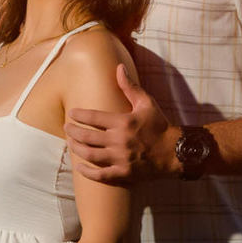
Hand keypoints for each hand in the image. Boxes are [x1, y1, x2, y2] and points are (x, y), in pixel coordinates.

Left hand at [65, 65, 174, 182]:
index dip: (79, 115)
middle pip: (87, 137)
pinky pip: (100, 175)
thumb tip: (119, 67)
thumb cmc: (160, 126)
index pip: (93, 117)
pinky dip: (87, 172)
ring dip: (77, 149)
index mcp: (123, 122)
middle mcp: (119, 141)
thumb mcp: (147, 103)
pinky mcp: (123, 173)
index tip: (71, 114)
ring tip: (71, 144)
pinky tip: (79, 167)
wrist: (175, 152)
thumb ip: (130, 86)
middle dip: (73, 132)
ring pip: (90, 155)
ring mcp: (120, 158)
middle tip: (67, 128)